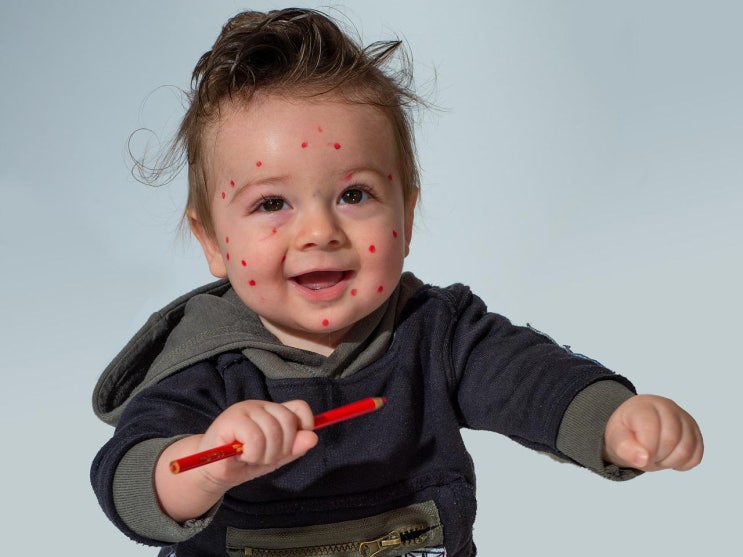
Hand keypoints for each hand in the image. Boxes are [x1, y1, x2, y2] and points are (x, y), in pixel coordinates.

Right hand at [198, 399, 317, 487]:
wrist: (213, 470)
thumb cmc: (244, 461)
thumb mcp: (275, 458)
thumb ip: (294, 448)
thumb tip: (313, 438)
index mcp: (274, 411)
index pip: (300, 407)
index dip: (304, 425)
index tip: (293, 445)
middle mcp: (262, 405)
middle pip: (288, 422)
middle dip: (281, 449)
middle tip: (264, 458)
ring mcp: (246, 409)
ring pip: (273, 431)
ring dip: (264, 454)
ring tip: (250, 457)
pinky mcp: (231, 418)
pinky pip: (255, 438)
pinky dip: (252, 454)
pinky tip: (240, 455)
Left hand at [603, 394, 702, 471]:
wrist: (637, 426)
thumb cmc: (626, 430)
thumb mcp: (616, 438)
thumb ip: (624, 448)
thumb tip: (643, 459)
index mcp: (645, 406)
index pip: (651, 429)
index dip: (645, 449)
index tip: (639, 454)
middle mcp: (668, 407)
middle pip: (671, 439)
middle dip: (656, 456)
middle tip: (646, 455)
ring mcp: (685, 419)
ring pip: (686, 449)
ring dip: (669, 461)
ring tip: (656, 455)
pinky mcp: (695, 433)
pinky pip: (696, 456)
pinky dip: (682, 464)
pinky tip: (668, 456)